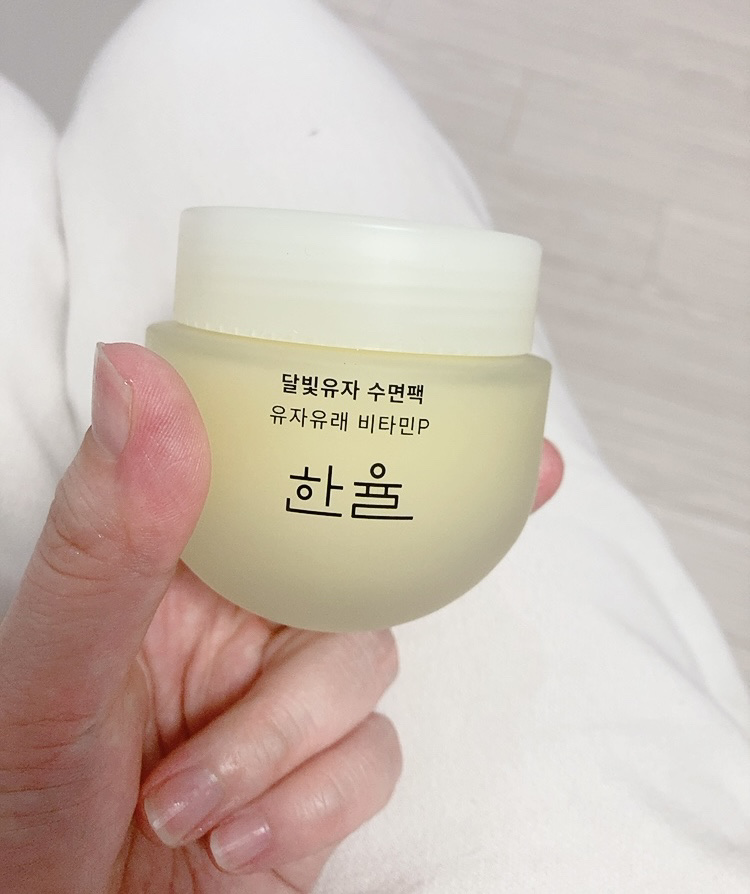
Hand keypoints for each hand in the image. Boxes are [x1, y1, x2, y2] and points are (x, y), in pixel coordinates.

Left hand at [0, 343, 561, 892]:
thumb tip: (139, 376)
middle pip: (353, 557)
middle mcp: (243, 618)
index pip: (274, 467)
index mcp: (183, 564)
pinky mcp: (323, 779)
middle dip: (403, 547)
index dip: (349, 420)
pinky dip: (312, 804)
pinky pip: (374, 759)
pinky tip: (238, 841)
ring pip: (367, 663)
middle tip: (514, 489)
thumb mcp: (51, 666)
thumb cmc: (20, 804)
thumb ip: (105, 536)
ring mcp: (288, 698)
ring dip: (289, 739)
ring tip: (192, 800)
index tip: (446, 389)